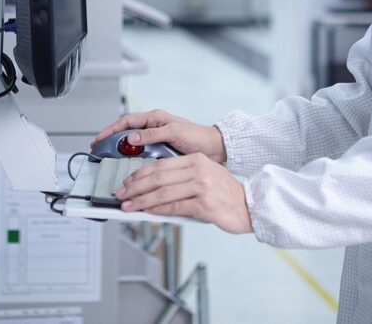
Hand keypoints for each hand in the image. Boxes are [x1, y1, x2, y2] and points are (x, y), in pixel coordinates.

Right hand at [91, 109, 226, 163]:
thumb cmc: (197, 136)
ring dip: (121, 151)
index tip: (100, 138)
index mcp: (155, 118)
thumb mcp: (174, 132)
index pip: (127, 121)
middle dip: (111, 140)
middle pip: (126, 133)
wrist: (213, 149)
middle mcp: (153, 128)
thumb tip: (131, 137)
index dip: (112, 129)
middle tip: (98, 149)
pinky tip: (127, 167)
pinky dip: (133, 160)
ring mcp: (155, 140)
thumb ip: (152, 134)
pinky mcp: (159, 152)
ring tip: (109, 159)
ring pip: (132, 145)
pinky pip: (141, 155)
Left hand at [116, 153, 252, 233]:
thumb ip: (181, 178)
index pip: (160, 165)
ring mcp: (201, 186)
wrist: (250, 206)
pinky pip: (173, 207)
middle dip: (135, 187)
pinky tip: (147, 212)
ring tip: (128, 206)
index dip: (140, 174)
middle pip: (157, 177)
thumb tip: (151, 188)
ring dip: (141, 200)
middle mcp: (198, 169)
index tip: (127, 181)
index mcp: (196, 160)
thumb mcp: (204, 177)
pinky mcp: (203, 204)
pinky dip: (157, 210)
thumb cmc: (225, 194)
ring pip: (162, 192)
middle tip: (121, 194)